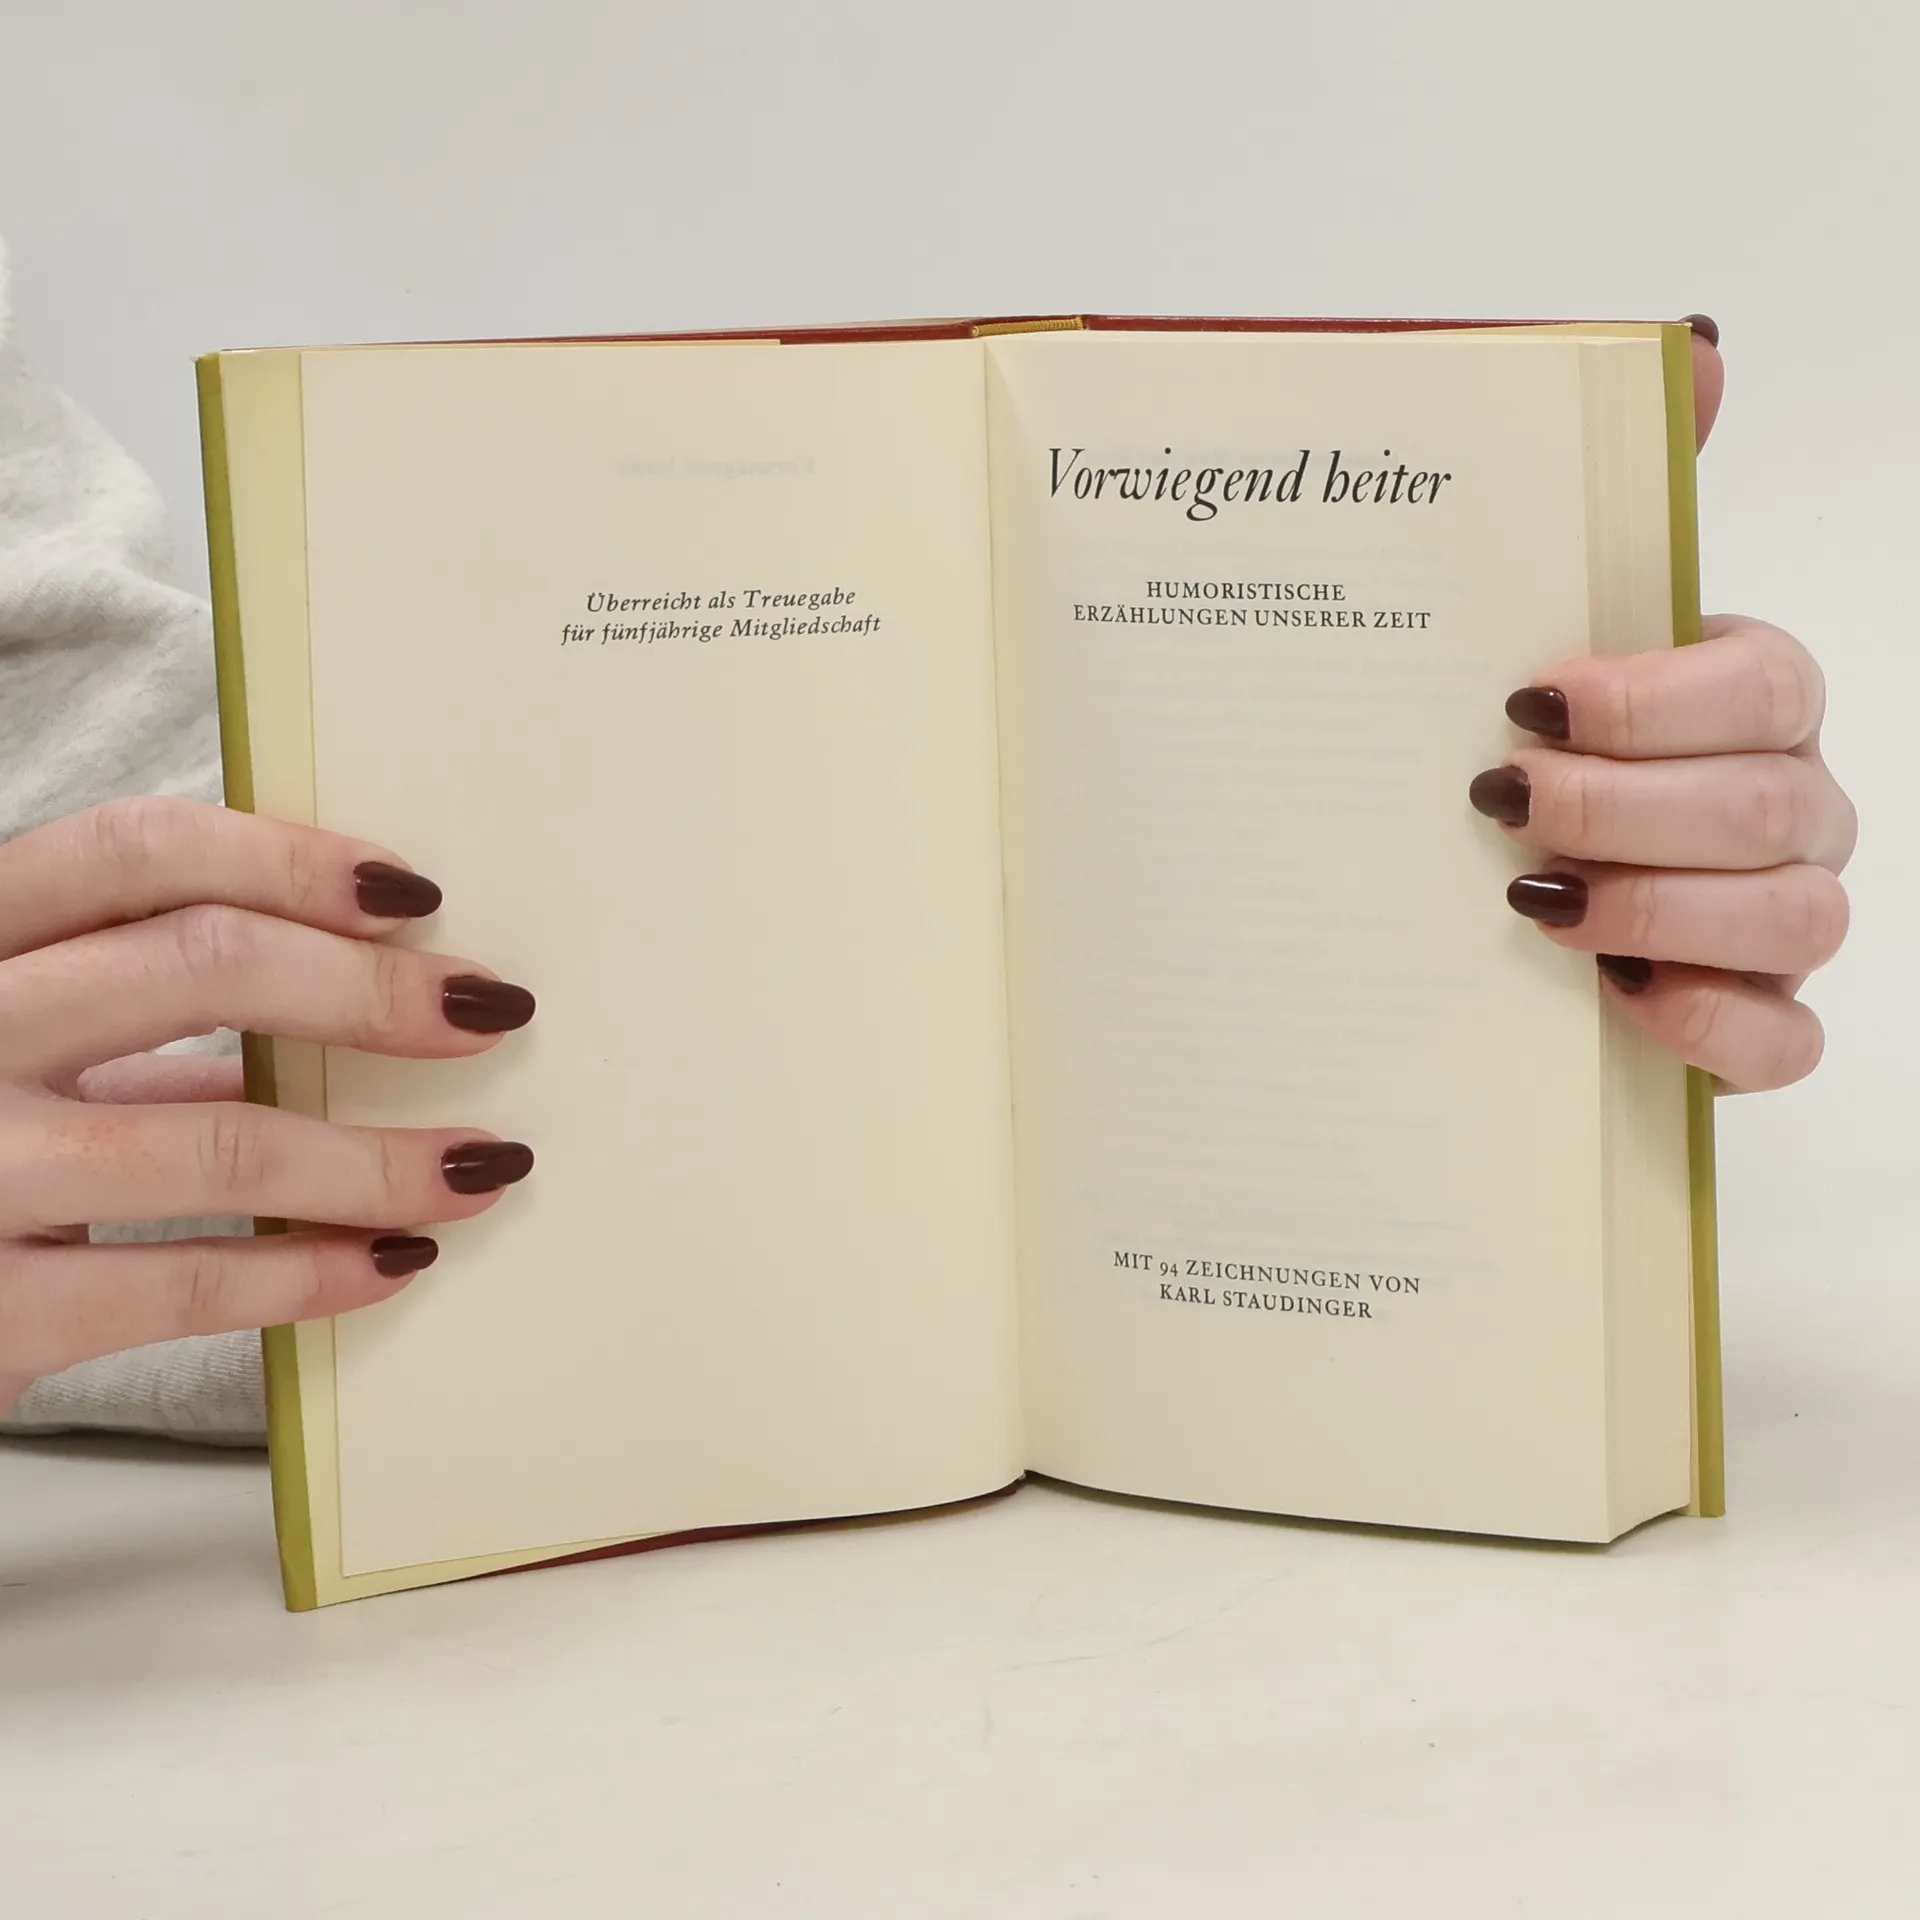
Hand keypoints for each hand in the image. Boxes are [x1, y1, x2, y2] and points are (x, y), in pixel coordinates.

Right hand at [0, 798, 535, 1414]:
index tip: (414, 894)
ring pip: (221, 1139)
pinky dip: (314, 1271)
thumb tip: (334, 999)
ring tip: (483, 1162)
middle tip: (490, 1013)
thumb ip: (126, 1023)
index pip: (135, 850)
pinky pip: (188, 1283)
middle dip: (372, 991)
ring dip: (380, 1158)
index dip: (289, 859)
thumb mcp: (9, 1049)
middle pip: (200, 963)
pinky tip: (395, 1261)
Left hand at [1469, 321, 1855, 1091]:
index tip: (1529, 699)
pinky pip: (1789, 1038)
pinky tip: (1618, 1003)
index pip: (1766, 679)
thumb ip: (1613, 494)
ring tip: (1536, 904)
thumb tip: (1695, 350)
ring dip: (1661, 909)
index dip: (1659, 695)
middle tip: (1505, 803)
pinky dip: (1715, 1027)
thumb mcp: (1534, 616)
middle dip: (1631, 804)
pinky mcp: (1752, 1021)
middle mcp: (1780, 801)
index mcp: (1739, 699)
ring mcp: (1778, 916)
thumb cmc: (1518, 745)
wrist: (1467, 893)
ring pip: (1797, 915)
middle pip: (1772, 801)